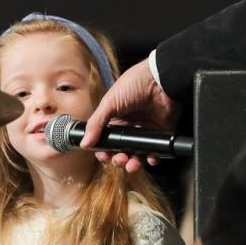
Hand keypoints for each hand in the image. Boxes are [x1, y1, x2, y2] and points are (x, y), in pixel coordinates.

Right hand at [84, 58, 180, 172]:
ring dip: (133, 163)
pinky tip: (149, 158)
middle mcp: (129, 127)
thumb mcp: (110, 102)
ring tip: (132, 163)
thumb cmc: (135, 84)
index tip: (104, 155)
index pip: (106, 141)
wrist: (161, 80)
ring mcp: (145, 131)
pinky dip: (152, 159)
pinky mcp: (160, 135)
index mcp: (115, 120)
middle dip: (118, 159)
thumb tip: (84, 142)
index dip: (104, 151)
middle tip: (119, 159)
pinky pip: (155, 153)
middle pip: (120, 151)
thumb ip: (96, 124)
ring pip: (137, 155)